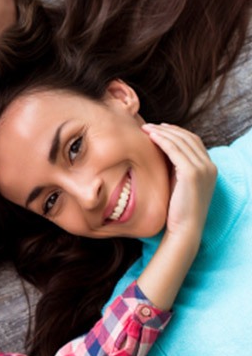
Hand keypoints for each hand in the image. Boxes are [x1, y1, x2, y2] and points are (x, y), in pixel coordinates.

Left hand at [142, 123, 216, 240]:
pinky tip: (150, 136)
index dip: (176, 132)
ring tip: (145, 128)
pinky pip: (175, 150)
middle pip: (188, 138)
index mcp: (209, 168)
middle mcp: (210, 166)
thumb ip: (175, 168)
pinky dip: (162, 140)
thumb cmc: (177, 210)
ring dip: (162, 132)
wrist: (184, 229)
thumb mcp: (178, 184)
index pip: (193, 141)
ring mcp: (203, 169)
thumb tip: (160, 153)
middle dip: (168, 129)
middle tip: (149, 125)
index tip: (159, 128)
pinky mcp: (192, 173)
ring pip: (181, 141)